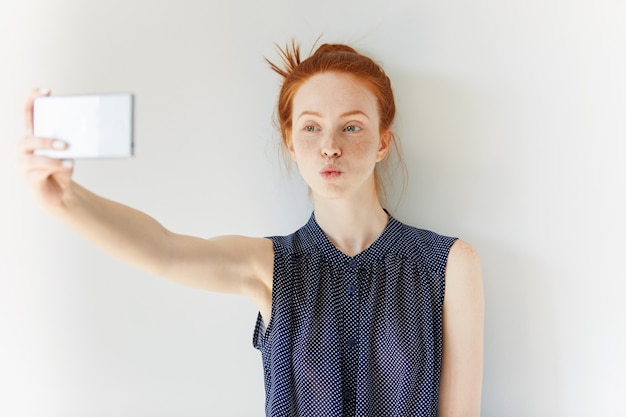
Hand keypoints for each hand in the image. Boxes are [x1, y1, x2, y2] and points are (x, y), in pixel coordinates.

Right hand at [17, 88, 74, 210]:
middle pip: (29, 138)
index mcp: (33, 135)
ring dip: (52, 157)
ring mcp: (23, 163)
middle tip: (64, 144)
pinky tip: (67, 166)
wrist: (60, 194)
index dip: (32, 99)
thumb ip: (69, 142)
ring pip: (32, 157)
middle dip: (46, 140)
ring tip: (69, 159)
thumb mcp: (67, 152)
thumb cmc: (62, 168)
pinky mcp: (29, 178)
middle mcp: (24, 148)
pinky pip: (39, 171)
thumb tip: (82, 133)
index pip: (28, 112)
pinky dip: (55, 168)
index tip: (46, 92)